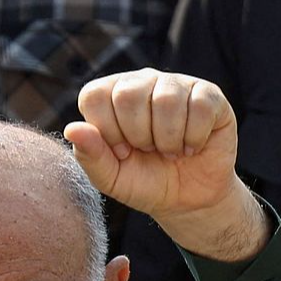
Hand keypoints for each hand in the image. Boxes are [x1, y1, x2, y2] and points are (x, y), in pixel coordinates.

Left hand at [64, 69, 267, 261]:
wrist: (187, 199)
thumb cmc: (144, 183)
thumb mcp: (111, 178)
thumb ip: (90, 155)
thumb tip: (72, 129)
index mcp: (111, 95)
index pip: (95, 96)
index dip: (108, 131)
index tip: (122, 151)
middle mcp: (142, 82)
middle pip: (128, 95)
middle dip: (138, 136)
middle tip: (149, 150)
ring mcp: (177, 84)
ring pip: (167, 99)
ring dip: (168, 139)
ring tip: (170, 150)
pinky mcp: (209, 94)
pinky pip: (200, 106)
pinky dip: (194, 137)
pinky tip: (192, 146)